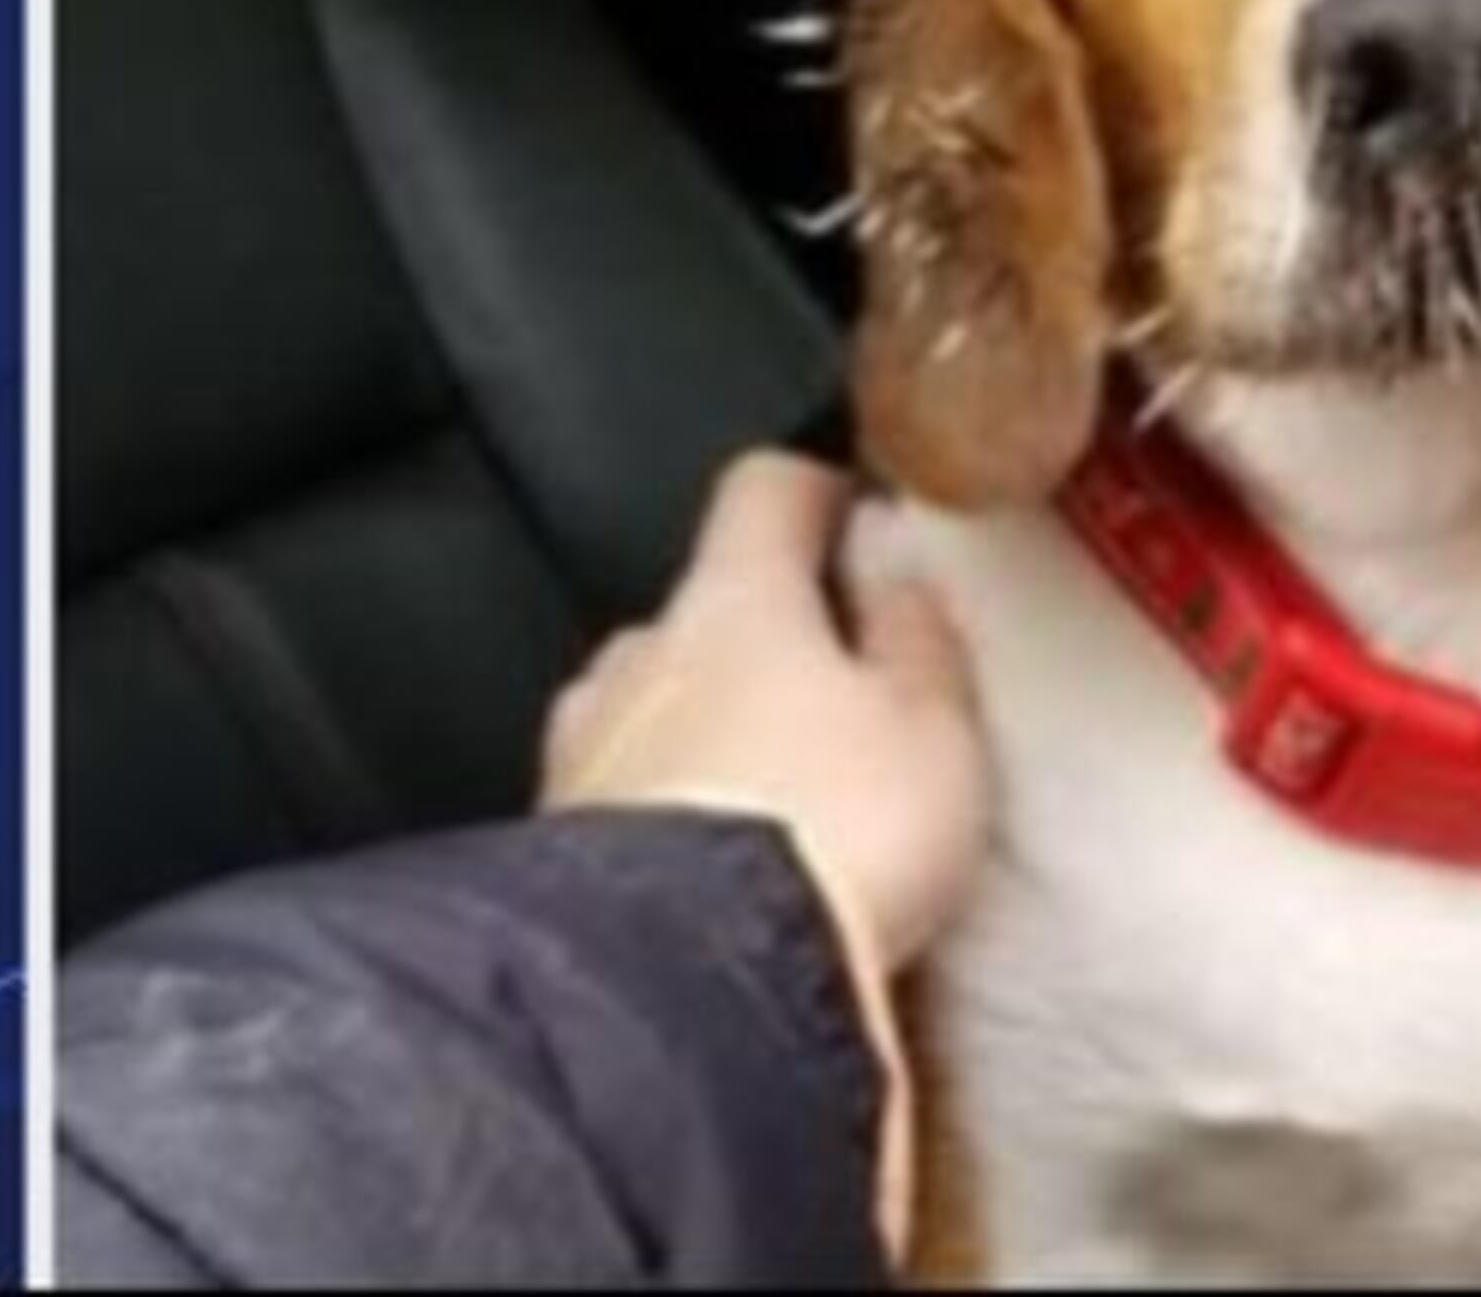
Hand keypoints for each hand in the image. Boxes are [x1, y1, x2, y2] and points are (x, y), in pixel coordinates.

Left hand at [542, 452, 989, 970]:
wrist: (687, 989)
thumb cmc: (826, 836)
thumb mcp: (930, 730)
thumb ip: (918, 645)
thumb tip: (900, 586)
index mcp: (734, 601)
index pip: (762, 491)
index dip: (811, 494)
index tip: (846, 514)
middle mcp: (637, 661)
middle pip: (697, 614)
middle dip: (754, 644)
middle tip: (826, 698)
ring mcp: (580, 757)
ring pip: (644, 713)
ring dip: (698, 739)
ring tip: (767, 805)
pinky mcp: (549, 858)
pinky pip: (615, 810)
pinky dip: (660, 826)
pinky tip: (712, 880)